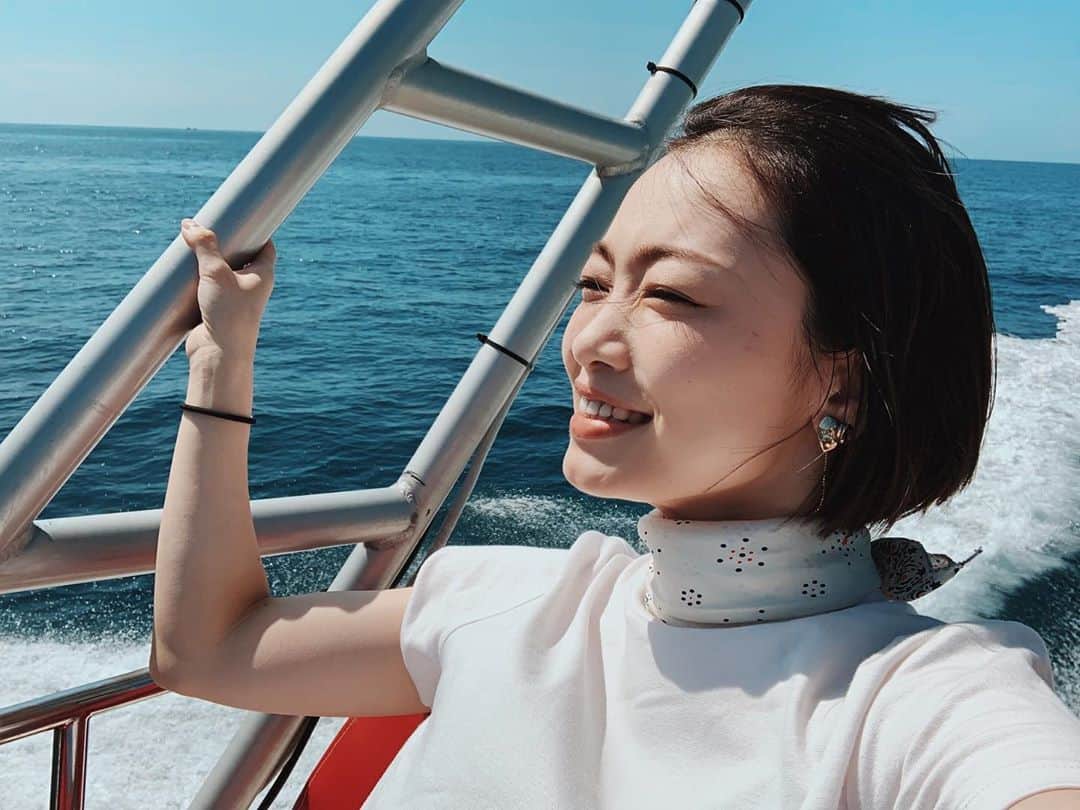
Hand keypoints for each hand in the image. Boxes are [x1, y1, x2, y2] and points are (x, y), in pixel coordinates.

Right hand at [180, 218, 275, 363]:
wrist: (218, 354)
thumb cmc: (228, 314)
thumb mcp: (215, 273)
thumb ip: (204, 246)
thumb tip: (190, 224)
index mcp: (263, 275)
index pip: (265, 246)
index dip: (256, 231)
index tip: (242, 218)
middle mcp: (253, 286)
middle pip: (242, 257)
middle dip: (226, 243)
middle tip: (210, 227)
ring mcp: (235, 299)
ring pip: (223, 272)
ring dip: (208, 261)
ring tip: (192, 245)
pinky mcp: (217, 309)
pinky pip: (209, 287)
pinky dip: (198, 278)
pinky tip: (184, 271)